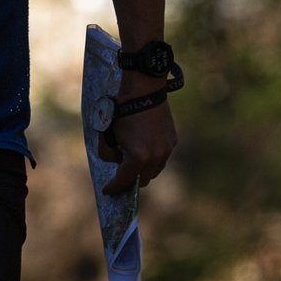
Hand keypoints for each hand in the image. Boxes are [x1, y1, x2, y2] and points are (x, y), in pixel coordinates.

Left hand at [101, 75, 176, 194]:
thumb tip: (117, 162)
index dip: (114, 187)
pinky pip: (162, 157)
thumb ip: (109, 154)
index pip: (124, 181)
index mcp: (137, 157)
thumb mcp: (108, 135)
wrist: (143, 90)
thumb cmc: (121, 112)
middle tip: (121, 175)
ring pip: (154, 170)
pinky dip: (153, 157)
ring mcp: (166, 150)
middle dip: (130, 179)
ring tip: (134, 159)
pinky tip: (145, 146)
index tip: (108, 191)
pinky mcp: (172, 141)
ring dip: (144, 169)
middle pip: (142, 180)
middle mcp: (155, 157)